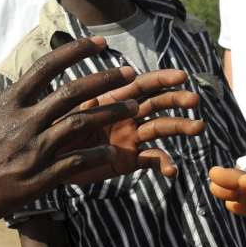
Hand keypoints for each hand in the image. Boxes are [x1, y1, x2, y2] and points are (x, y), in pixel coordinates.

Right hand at [0, 36, 202, 225]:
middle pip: (73, 92)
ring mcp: (32, 150)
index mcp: (8, 103)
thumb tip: (19, 92)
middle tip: (129, 72)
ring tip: (132, 107)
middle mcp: (23, 122)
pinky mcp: (37, 179)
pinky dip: (98, 155)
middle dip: (105, 79)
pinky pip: (76, 162)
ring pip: (81, 124)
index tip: (99, 42)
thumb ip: (6, 105)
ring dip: (111, 113)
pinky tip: (114, 152)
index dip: (77, 51)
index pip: (47, 66)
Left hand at [55, 69, 202, 184]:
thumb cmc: (55, 129)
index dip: (162, 79)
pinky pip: (151, 159)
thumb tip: (99, 94)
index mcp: (113, 97)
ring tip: (198, 127)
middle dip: (176, 99)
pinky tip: (172, 170)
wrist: (47, 162)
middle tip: (194, 100)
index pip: (142, 84)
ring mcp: (131, 137)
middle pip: (157, 102)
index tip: (182, 76)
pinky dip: (163, 163)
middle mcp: (126, 114)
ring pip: (160, 127)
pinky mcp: (130, 160)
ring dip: (180, 126)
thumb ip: (85, 99)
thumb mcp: (69, 111)